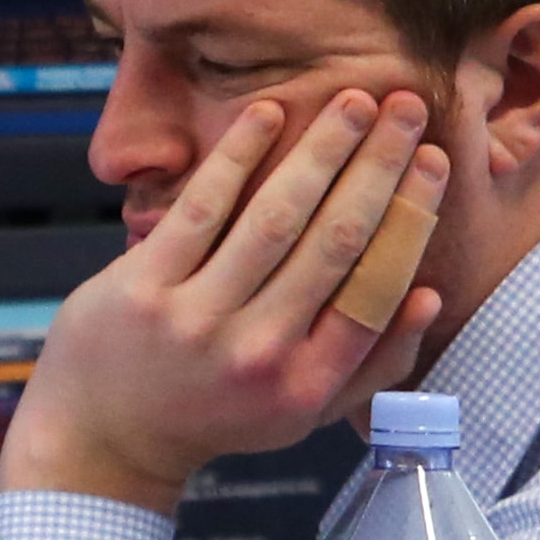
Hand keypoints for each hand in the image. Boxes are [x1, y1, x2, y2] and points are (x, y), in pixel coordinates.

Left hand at [0, 88, 451, 514]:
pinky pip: (202, 207)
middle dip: (380, 164)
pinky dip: (239, 155)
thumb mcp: (304, 413)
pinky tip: (269, 112)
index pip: (378, 286)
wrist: (104, 439)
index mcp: (305, 385)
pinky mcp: (142, 288)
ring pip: (276, 217)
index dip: (413, 215)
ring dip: (323, 148)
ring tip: (356, 100)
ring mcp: (195, 320)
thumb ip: (374, 364)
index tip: (435, 160)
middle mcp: (256, 354)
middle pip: (337, 241)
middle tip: (408, 106)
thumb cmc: (218, 413)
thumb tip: (429, 294)